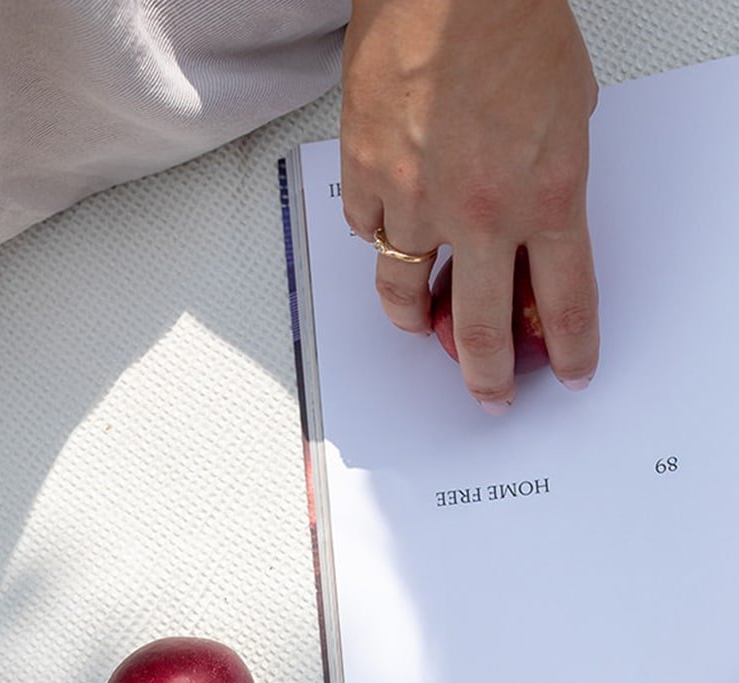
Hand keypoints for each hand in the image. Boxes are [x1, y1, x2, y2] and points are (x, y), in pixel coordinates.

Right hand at [340, 0, 598, 406]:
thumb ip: (552, 170)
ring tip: (419, 325)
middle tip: (489, 393)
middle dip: (487, 376)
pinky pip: (365, 232)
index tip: (567, 372)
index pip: (566, 304)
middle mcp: (480, 215)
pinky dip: (376, 238)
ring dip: (415, 319)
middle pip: (482, 331)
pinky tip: (386, 231)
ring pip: (406, 294)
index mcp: (548, 197)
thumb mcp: (570, 105)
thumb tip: (534, 208)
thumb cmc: (509, 20)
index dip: (568, 351)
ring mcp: (415, 203)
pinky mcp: (366, 178)